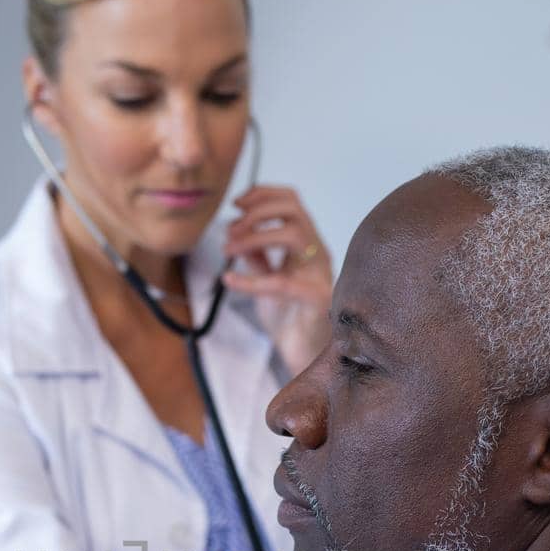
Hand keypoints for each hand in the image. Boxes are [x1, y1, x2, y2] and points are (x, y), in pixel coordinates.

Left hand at [221, 185, 333, 311]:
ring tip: (228, 250)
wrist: (304, 356)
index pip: (290, 201)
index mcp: (307, 244)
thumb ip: (257, 256)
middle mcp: (317, 253)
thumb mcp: (268, 280)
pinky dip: (251, 281)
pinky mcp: (318, 299)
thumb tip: (234, 230)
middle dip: (257, 211)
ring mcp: (320, 273)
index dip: (262, 194)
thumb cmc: (290, 319)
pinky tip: (230, 282)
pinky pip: (282, 282)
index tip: (235, 203)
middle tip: (231, 229)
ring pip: (294, 234)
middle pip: (294, 208)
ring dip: (255, 237)